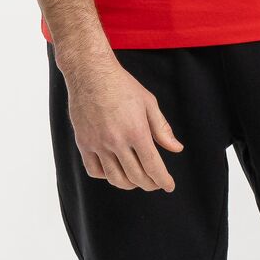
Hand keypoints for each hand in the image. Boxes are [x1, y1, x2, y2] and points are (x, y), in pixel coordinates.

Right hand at [59, 51, 184, 191]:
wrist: (90, 73)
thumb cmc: (122, 85)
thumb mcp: (148, 103)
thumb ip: (162, 128)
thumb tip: (176, 149)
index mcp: (136, 131)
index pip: (152, 166)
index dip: (163, 180)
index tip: (169, 186)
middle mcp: (116, 141)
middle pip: (136, 176)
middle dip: (150, 184)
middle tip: (155, 182)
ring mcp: (97, 143)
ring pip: (115, 178)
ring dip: (129, 184)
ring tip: (136, 180)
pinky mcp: (83, 143)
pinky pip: (95, 170)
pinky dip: (106, 176)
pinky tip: (115, 170)